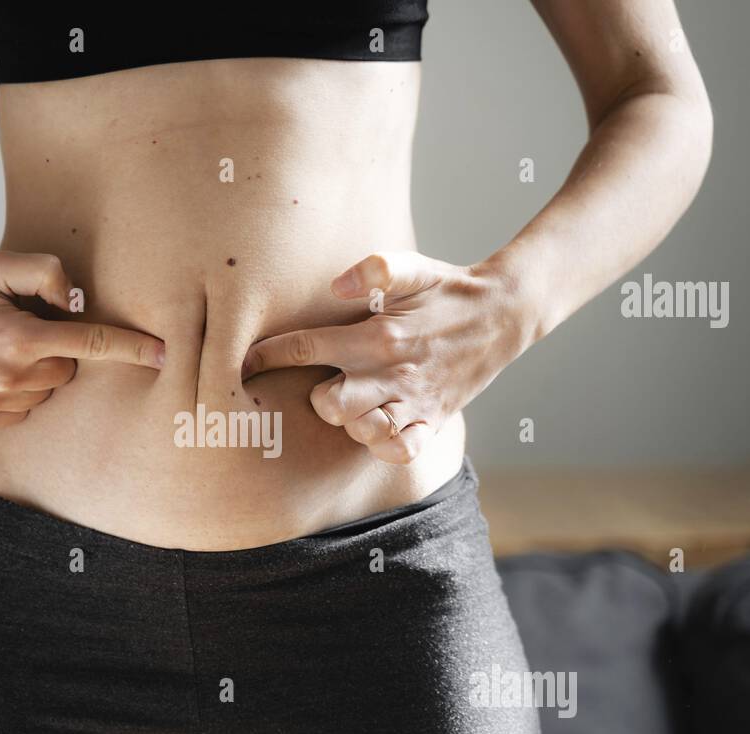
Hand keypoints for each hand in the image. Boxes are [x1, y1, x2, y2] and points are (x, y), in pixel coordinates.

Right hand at [0, 250, 164, 432]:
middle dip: (53, 351)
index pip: (89, 344)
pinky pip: (20, 412)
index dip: (130, 348)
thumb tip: (75, 301)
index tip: (163, 355)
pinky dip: (12, 394)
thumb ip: (44, 273)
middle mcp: (7, 378)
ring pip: (44, 394)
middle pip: (67, 370)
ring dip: (32, 374)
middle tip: (17, 331)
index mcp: (18, 338)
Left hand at [240, 251, 533, 463]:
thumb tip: (335, 285)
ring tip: (351, 405)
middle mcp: (393, 373)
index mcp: (379, 335)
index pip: (306, 348)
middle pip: (330, 404)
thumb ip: (376, 269)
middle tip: (322, 385)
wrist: (505, 314)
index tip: (244, 362)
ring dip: (348, 422)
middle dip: (315, 398)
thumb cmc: (448, 290)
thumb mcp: (415, 266)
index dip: (267, 356)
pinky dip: (383, 446)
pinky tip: (375, 429)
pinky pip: (400, 450)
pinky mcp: (433, 420)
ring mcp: (414, 401)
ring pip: (362, 430)